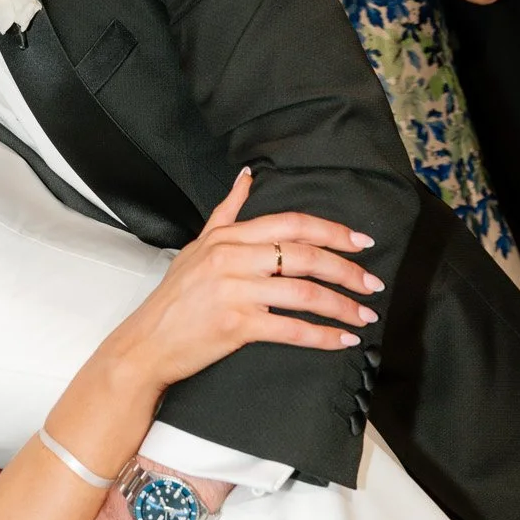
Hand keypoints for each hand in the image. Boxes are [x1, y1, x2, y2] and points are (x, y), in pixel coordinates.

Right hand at [115, 173, 381, 390]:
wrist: (146, 343)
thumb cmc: (174, 299)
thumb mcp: (196, 246)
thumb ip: (226, 212)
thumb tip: (247, 177)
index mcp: (227, 236)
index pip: (291, 224)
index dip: (332, 231)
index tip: (362, 242)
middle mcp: (231, 258)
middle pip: (305, 255)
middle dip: (347, 270)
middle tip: (372, 283)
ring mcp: (234, 291)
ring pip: (304, 293)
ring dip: (342, 305)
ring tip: (364, 315)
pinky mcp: (236, 325)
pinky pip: (291, 329)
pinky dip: (323, 336)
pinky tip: (342, 339)